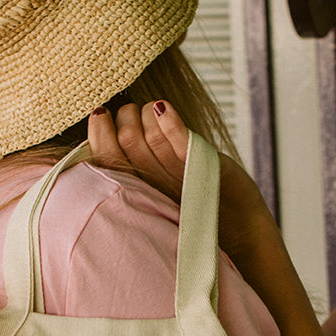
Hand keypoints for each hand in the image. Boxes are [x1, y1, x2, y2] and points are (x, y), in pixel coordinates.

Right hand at [87, 101, 275, 260]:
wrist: (237, 229)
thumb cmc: (191, 202)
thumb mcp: (155, 185)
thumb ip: (132, 162)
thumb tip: (101, 124)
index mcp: (135, 193)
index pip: (103, 160)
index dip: (98, 131)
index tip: (100, 114)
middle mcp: (152, 186)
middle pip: (126, 140)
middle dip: (125, 115)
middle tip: (132, 113)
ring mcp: (177, 177)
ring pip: (150, 135)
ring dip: (147, 113)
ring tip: (153, 111)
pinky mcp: (203, 168)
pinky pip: (180, 141)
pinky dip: (170, 120)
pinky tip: (164, 107)